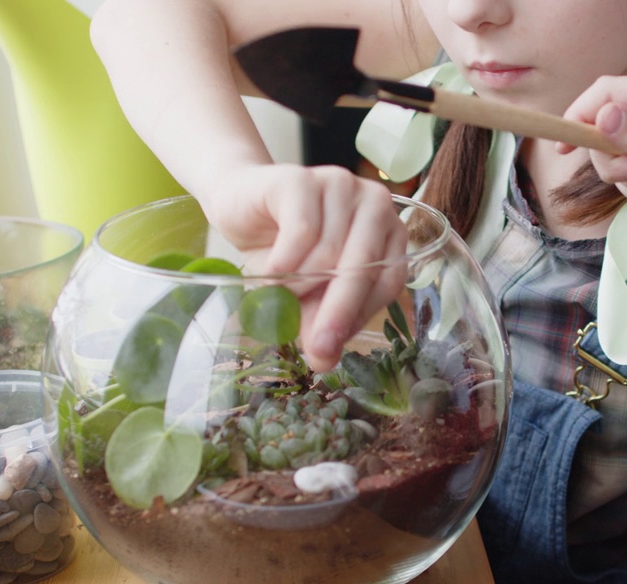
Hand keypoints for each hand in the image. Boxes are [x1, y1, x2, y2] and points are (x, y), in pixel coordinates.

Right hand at [201, 163, 408, 371]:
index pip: (389, 279)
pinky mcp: (302, 179)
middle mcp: (373, 202)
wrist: (237, 202)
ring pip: (331, 252)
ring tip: (281, 290)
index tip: (333, 347)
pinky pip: (302, 232)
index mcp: (387, 231)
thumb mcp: (305, 291)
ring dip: (302, 284)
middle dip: (339, 313)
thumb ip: (320, 319)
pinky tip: (272, 271)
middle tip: (318, 350)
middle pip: (365, 266)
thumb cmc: (281, 246)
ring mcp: (340, 185)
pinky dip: (285, 262)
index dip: (361, 315)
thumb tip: (324, 360)